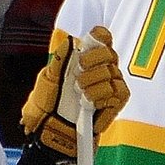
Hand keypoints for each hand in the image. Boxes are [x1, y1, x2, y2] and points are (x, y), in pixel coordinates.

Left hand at [21, 27, 127, 158]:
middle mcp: (101, 69)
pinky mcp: (116, 102)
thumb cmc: (48, 104)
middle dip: (92, 63)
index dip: (100, 37)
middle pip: (110, 54)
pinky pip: (117, 92)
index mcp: (85, 58)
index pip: (102, 37)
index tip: (88, 46)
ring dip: (93, 84)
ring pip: (112, 74)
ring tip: (80, 95)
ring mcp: (111, 85)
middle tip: (77, 76)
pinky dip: (101, 97)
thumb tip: (71, 41)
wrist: (52, 128)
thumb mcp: (48, 77)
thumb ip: (60, 58)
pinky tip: (90, 103)